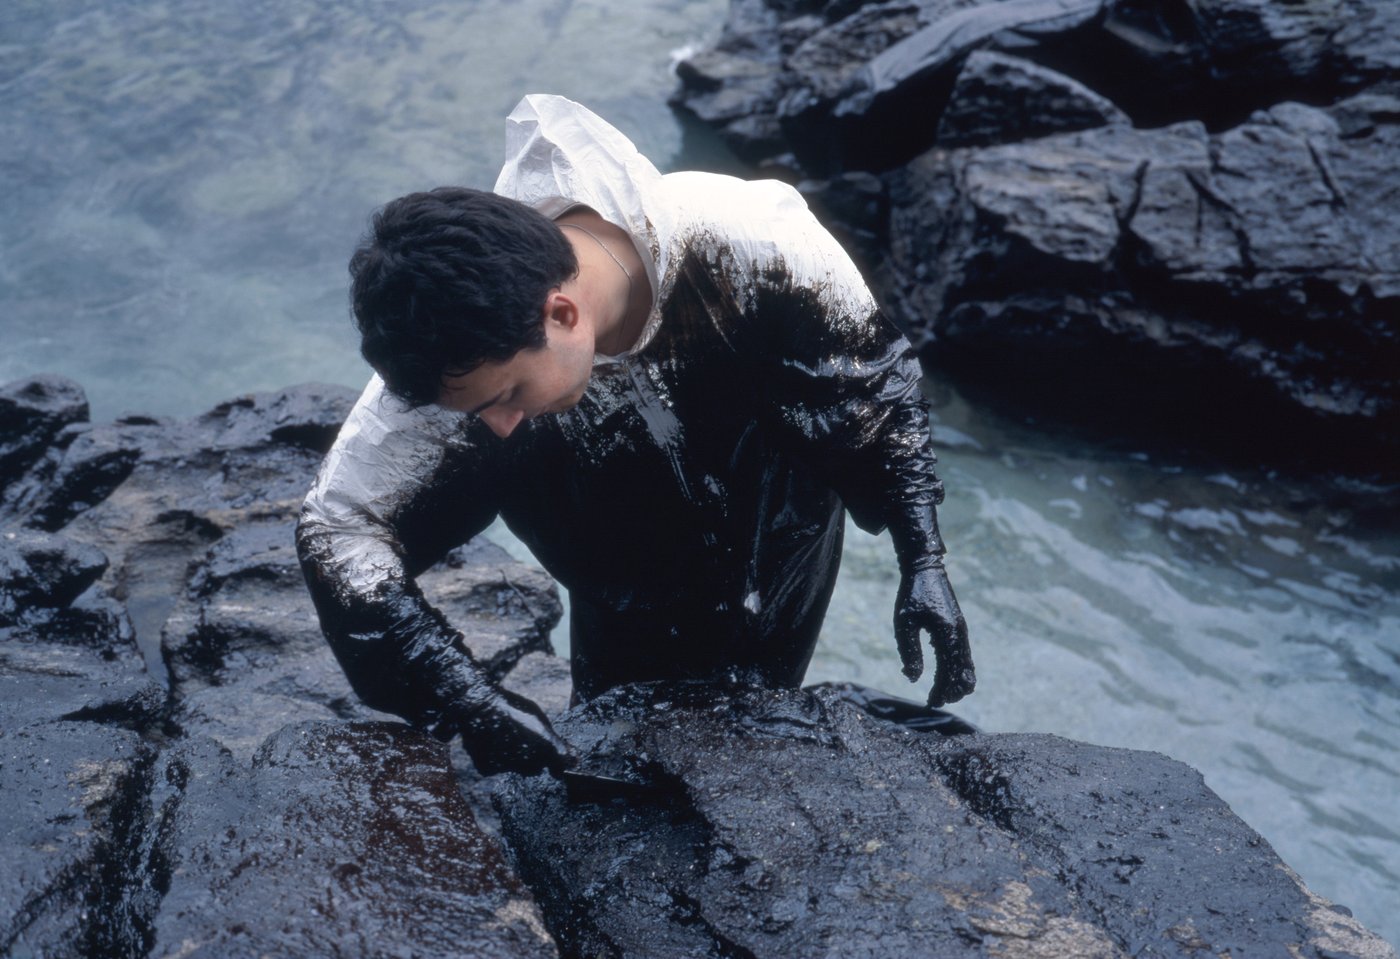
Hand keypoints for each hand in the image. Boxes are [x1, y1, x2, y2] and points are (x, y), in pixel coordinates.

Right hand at [438, 685, 573, 776]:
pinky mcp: (488, 769)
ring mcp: (507, 768)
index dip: (558, 764)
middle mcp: (528, 763)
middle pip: (535, 769)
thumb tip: (574, 759)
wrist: (480, 707)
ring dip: (514, 759)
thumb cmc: (511, 709)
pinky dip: (495, 759)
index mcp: (545, 748)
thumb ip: (555, 741)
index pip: (560, 769)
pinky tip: (492, 743)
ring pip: (515, 768)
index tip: (554, 758)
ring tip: (506, 738)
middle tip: (524, 741)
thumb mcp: (538, 719)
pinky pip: (496, 768)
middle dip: (534, 760)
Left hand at [894, 562, 974, 706]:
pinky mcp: (958, 627)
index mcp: (947, 634)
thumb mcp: (904, 624)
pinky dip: (957, 669)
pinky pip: (964, 655)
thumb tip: (913, 678)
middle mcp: (960, 634)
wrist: (925, 569)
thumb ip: (909, 652)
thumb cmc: (911, 594)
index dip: (941, 691)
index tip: (930, 703)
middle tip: (934, 701)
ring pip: (967, 665)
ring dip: (956, 682)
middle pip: (964, 673)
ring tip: (941, 693)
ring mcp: (961, 631)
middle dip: (951, 691)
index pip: (949, 672)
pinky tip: (943, 674)